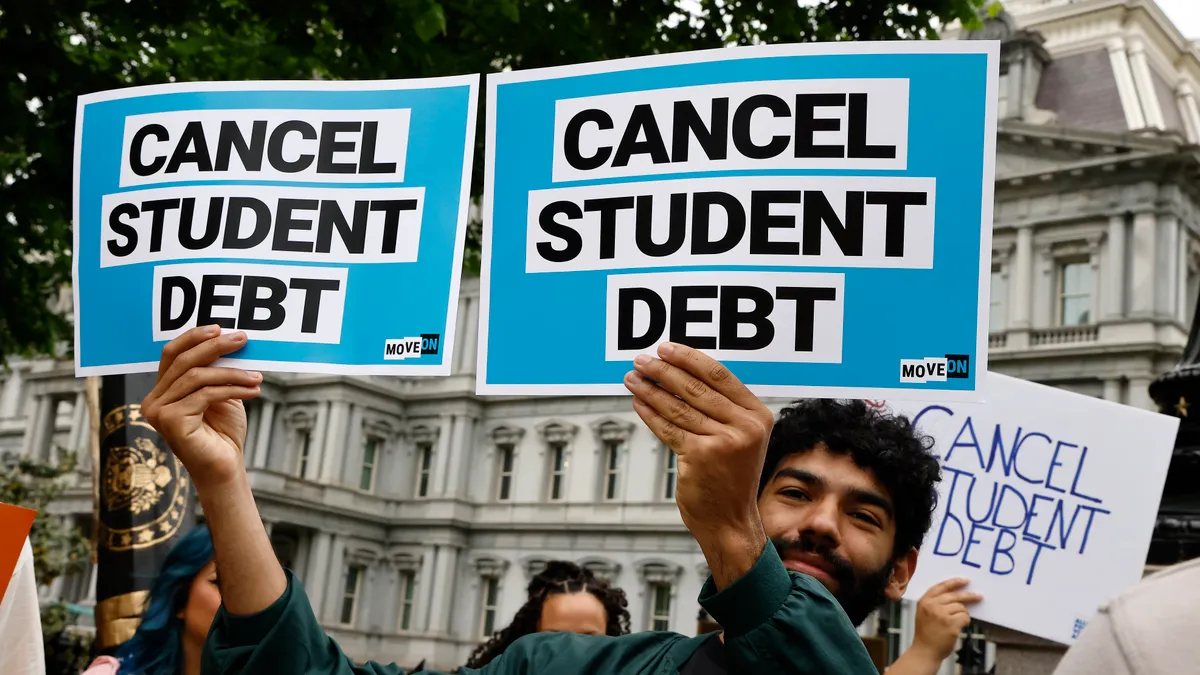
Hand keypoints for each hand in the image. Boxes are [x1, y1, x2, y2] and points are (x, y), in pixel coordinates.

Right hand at [141, 325, 261, 490]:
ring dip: (232, 372)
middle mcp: (153, 400)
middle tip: (242, 339)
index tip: (219, 328)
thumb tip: (231, 339)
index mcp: (162, 391)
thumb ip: (217, 370)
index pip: (172, 354)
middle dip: (215, 347)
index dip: (193, 337)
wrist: (225, 466)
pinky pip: (206, 394)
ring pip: (197, 376)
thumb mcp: (221, 393)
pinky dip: (233, 388)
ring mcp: (158, 412)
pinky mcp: (171, 422)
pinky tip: (254, 390)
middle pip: (183, 361)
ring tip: (257, 376)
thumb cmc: (223, 432)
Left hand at [624, 342, 774, 587]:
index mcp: (758, 415)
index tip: (666, 348)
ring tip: (632, 378)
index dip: (689, 358)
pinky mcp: (701, 456)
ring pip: (677, 407)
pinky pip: (668, 428)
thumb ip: (722, 409)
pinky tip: (637, 402)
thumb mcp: (741, 439)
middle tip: (641, 360)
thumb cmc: (730, 478)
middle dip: (663, 370)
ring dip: (650, 389)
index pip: (719, 375)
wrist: (731, 520)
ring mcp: (723, 442)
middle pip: (695, 388)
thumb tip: (679, 374)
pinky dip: (649, 413)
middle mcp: (744, 427)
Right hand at [910, 578, 981, 663]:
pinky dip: (965, 622)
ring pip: (961, 607)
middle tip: (978, 597)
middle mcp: (932, 605)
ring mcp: (941, 614)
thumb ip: (935, 603)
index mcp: (924, 601)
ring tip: (957, 622)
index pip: (941, 586)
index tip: (965, 581)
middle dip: (969, 596)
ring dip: (963, 614)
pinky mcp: (951, 624)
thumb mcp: (923, 613)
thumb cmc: (926, 634)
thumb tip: (956, 596)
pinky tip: (959, 627)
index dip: (954, 582)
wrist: (924, 651)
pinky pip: (965, 617)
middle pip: (955, 596)